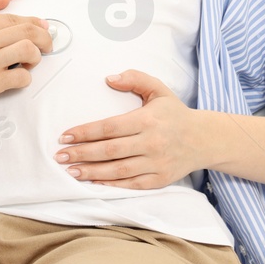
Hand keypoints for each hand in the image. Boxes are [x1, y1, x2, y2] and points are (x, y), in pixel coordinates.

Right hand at [0, 11, 50, 118]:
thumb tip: (13, 28)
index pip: (14, 18)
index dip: (34, 23)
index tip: (43, 29)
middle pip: (28, 30)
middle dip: (44, 38)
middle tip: (47, 46)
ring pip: (30, 50)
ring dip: (36, 58)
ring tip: (29, 63)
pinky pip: (22, 77)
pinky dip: (25, 78)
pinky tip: (16, 79)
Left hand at [54, 70, 201, 188]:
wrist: (205, 139)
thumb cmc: (175, 113)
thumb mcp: (158, 89)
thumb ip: (134, 78)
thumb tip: (109, 78)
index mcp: (148, 120)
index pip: (110, 127)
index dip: (85, 132)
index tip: (65, 135)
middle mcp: (152, 143)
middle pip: (110, 151)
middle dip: (82, 154)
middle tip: (60, 156)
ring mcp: (156, 163)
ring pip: (118, 170)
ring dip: (91, 172)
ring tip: (70, 171)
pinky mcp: (160, 179)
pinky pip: (131, 184)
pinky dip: (111, 185)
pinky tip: (93, 182)